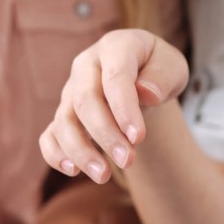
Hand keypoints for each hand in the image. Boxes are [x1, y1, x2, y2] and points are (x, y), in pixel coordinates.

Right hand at [39, 29, 187, 183]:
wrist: (141, 79)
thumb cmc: (157, 71)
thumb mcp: (173, 67)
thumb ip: (163, 76)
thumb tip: (147, 92)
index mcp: (115, 48)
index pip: (115, 77)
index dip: (124, 108)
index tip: (138, 137)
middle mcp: (85, 67)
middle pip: (85, 101)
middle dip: (105, 134)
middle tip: (127, 161)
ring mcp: (70, 92)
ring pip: (64, 121)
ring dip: (81, 151)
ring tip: (103, 176)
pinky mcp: (63, 116)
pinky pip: (49, 135)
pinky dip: (55, 154)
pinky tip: (73, 170)